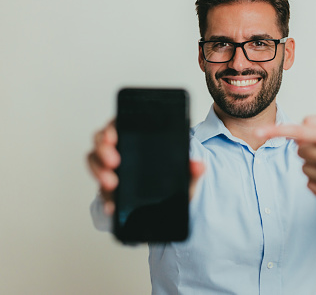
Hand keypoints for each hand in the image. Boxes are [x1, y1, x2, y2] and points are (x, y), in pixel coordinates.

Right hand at [86, 120, 204, 214]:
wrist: (167, 212)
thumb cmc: (173, 186)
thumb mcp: (185, 178)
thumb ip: (192, 172)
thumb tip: (199, 165)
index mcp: (138, 139)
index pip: (119, 124)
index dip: (112, 127)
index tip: (113, 136)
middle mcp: (121, 150)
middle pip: (102, 140)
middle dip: (103, 149)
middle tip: (113, 161)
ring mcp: (112, 169)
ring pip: (95, 161)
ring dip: (98, 171)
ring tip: (111, 183)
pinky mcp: (108, 189)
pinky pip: (99, 189)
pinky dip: (103, 197)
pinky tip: (111, 205)